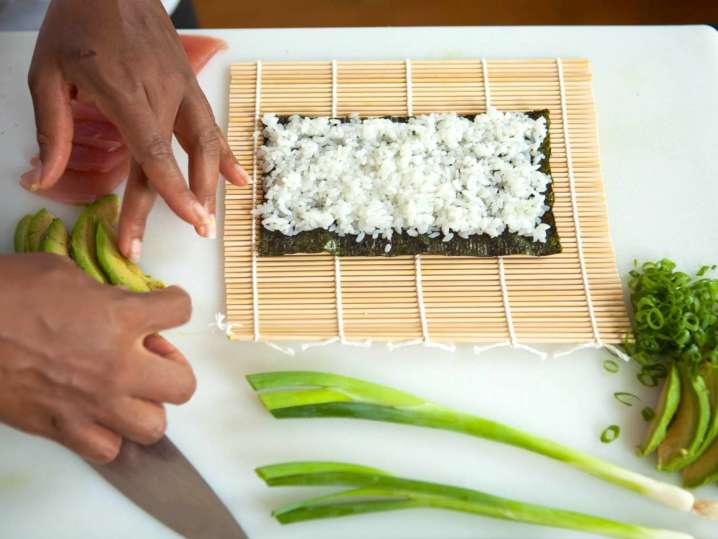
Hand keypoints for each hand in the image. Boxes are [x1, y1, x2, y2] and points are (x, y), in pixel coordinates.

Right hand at [0, 254, 195, 462]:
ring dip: (146, 406)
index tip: (164, 305)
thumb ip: (105, 293)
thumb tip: (120, 305)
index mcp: (120, 318)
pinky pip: (108, 450)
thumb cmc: (5, 291)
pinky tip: (95, 413)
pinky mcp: (63, 429)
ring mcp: (92, 404)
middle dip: (173, 369)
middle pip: (184, 386)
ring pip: (154, 427)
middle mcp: (117, 366)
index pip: (181, 311)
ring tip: (126, 390)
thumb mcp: (63, 274)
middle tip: (149, 357)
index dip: (175, 304)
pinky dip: (108, 435)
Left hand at [26, 0, 247, 254]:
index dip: (172, 191)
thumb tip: (41, 180)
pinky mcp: (190, 82)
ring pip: (204, 143)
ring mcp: (181, 87)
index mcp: (124, 93)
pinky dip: (225, 154)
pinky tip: (237, 178)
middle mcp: (161, 94)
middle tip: (195, 236)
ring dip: (210, 184)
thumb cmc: (76, 24)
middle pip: (176, 159)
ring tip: (211, 218)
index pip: (153, 153)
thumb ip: (50, 130)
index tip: (188, 221)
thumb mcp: (47, 74)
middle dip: (185, 203)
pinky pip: (211, 124)